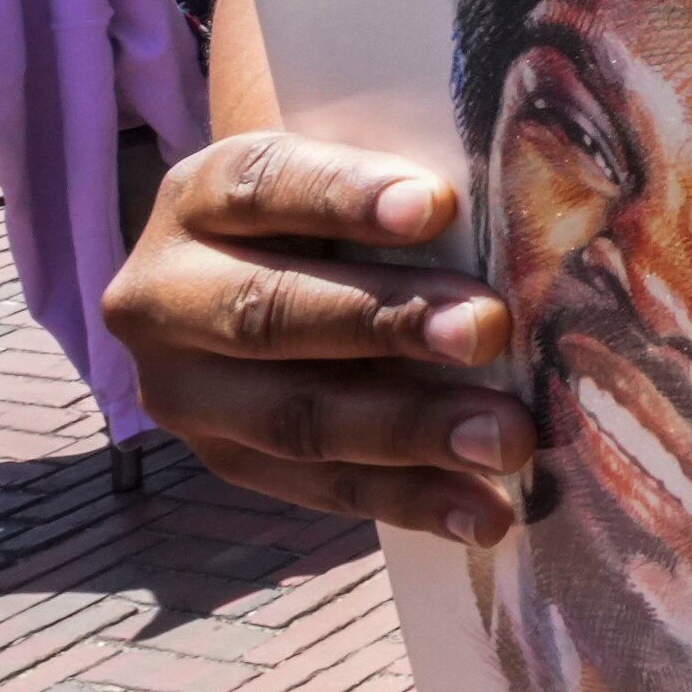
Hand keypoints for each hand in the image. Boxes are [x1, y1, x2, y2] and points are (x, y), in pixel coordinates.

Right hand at [101, 133, 531, 544]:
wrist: (271, 277)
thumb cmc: (344, 211)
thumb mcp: (351, 178)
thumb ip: (404, 191)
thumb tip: (528, 211)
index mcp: (200, 196)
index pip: (265, 186)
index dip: (345, 196)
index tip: (436, 205)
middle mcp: (164, 292)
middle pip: (270, 311)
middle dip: (386, 322)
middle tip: (487, 329)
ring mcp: (182, 390)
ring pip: (292, 416)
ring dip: (409, 431)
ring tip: (506, 439)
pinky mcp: (224, 460)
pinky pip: (319, 488)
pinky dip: (411, 500)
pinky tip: (484, 512)